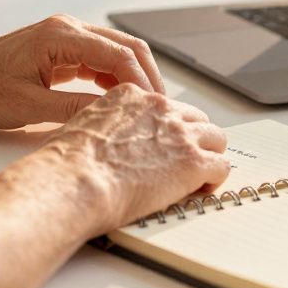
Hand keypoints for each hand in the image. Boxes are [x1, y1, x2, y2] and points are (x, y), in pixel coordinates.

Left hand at [0, 14, 166, 128]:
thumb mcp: (29, 106)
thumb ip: (75, 109)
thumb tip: (115, 117)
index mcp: (60, 36)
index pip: (119, 56)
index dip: (143, 83)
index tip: (156, 109)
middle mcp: (66, 29)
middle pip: (126, 48)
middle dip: (148, 77)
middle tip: (162, 109)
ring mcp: (64, 38)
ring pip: (116, 53)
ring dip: (134, 78)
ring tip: (147, 109)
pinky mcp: (59, 51)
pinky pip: (98, 61)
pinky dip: (115, 80)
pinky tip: (121, 102)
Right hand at [40, 84, 229, 231]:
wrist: (74, 182)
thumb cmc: (67, 164)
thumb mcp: (82, 127)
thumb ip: (104, 127)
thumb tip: (104, 145)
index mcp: (131, 96)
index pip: (164, 107)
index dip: (166, 129)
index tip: (162, 146)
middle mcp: (159, 108)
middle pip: (195, 118)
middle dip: (192, 140)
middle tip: (183, 163)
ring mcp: (179, 134)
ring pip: (215, 138)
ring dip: (208, 157)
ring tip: (196, 178)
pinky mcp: (193, 162)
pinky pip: (221, 166)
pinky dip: (214, 179)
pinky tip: (199, 190)